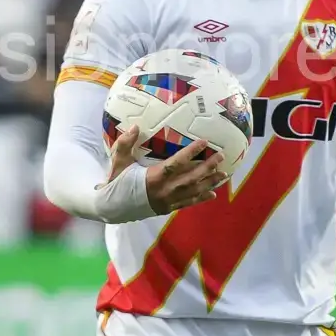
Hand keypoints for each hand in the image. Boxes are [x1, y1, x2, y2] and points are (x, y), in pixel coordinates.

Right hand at [104, 125, 228, 213]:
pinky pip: (188, 204)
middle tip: (220, 156)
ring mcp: (167, 201)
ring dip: (210, 182)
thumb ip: (125, 144)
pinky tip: (213, 194)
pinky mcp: (167, 209)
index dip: (191, 153)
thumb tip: (134, 127)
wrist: (111, 207)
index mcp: (153, 177)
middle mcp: (164, 190)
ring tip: (224, 174)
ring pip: (193, 192)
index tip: (204, 142)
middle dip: (207, 167)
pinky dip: (201, 199)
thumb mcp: (119, 161)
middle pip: (191, 178)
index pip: (176, 163)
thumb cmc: (117, 182)